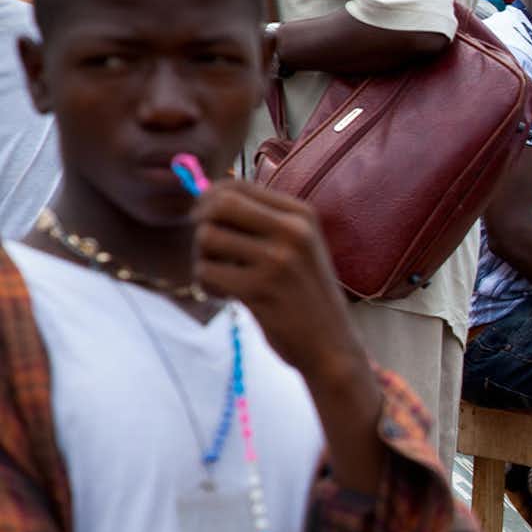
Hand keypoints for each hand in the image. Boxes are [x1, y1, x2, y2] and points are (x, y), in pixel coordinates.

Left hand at [190, 180, 365, 385]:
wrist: (330, 344)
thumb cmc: (304, 294)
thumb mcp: (299, 247)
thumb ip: (260, 221)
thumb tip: (204, 195)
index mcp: (302, 215)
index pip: (237, 186)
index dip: (209, 200)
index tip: (205, 219)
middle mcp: (294, 231)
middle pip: (218, 205)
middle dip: (201, 223)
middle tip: (207, 247)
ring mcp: (278, 260)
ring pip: (207, 238)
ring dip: (203, 259)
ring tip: (220, 276)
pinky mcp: (260, 289)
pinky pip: (206, 272)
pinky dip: (207, 285)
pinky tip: (225, 296)